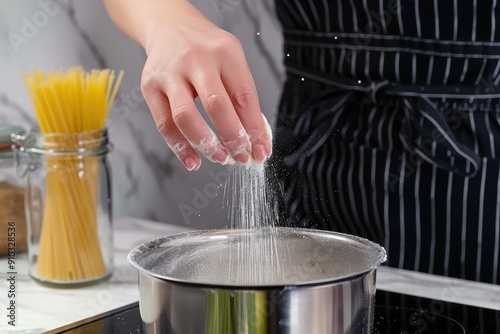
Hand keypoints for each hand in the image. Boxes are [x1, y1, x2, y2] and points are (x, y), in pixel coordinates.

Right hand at [140, 5, 271, 170]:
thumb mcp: (231, 60)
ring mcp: (170, 73)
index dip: (254, 129)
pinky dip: (180, 147)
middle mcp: (196, 60)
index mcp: (225, 52)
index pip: (244, 96)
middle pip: (216, 105)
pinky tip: (193, 160)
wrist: (169, 27)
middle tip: (242, 156)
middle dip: (233, 138)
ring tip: (220, 157)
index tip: (260, 149)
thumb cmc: (206, 49)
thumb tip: (254, 137)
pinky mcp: (150, 87)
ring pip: (186, 117)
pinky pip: (164, 124)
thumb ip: (242, 95)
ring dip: (206, 144)